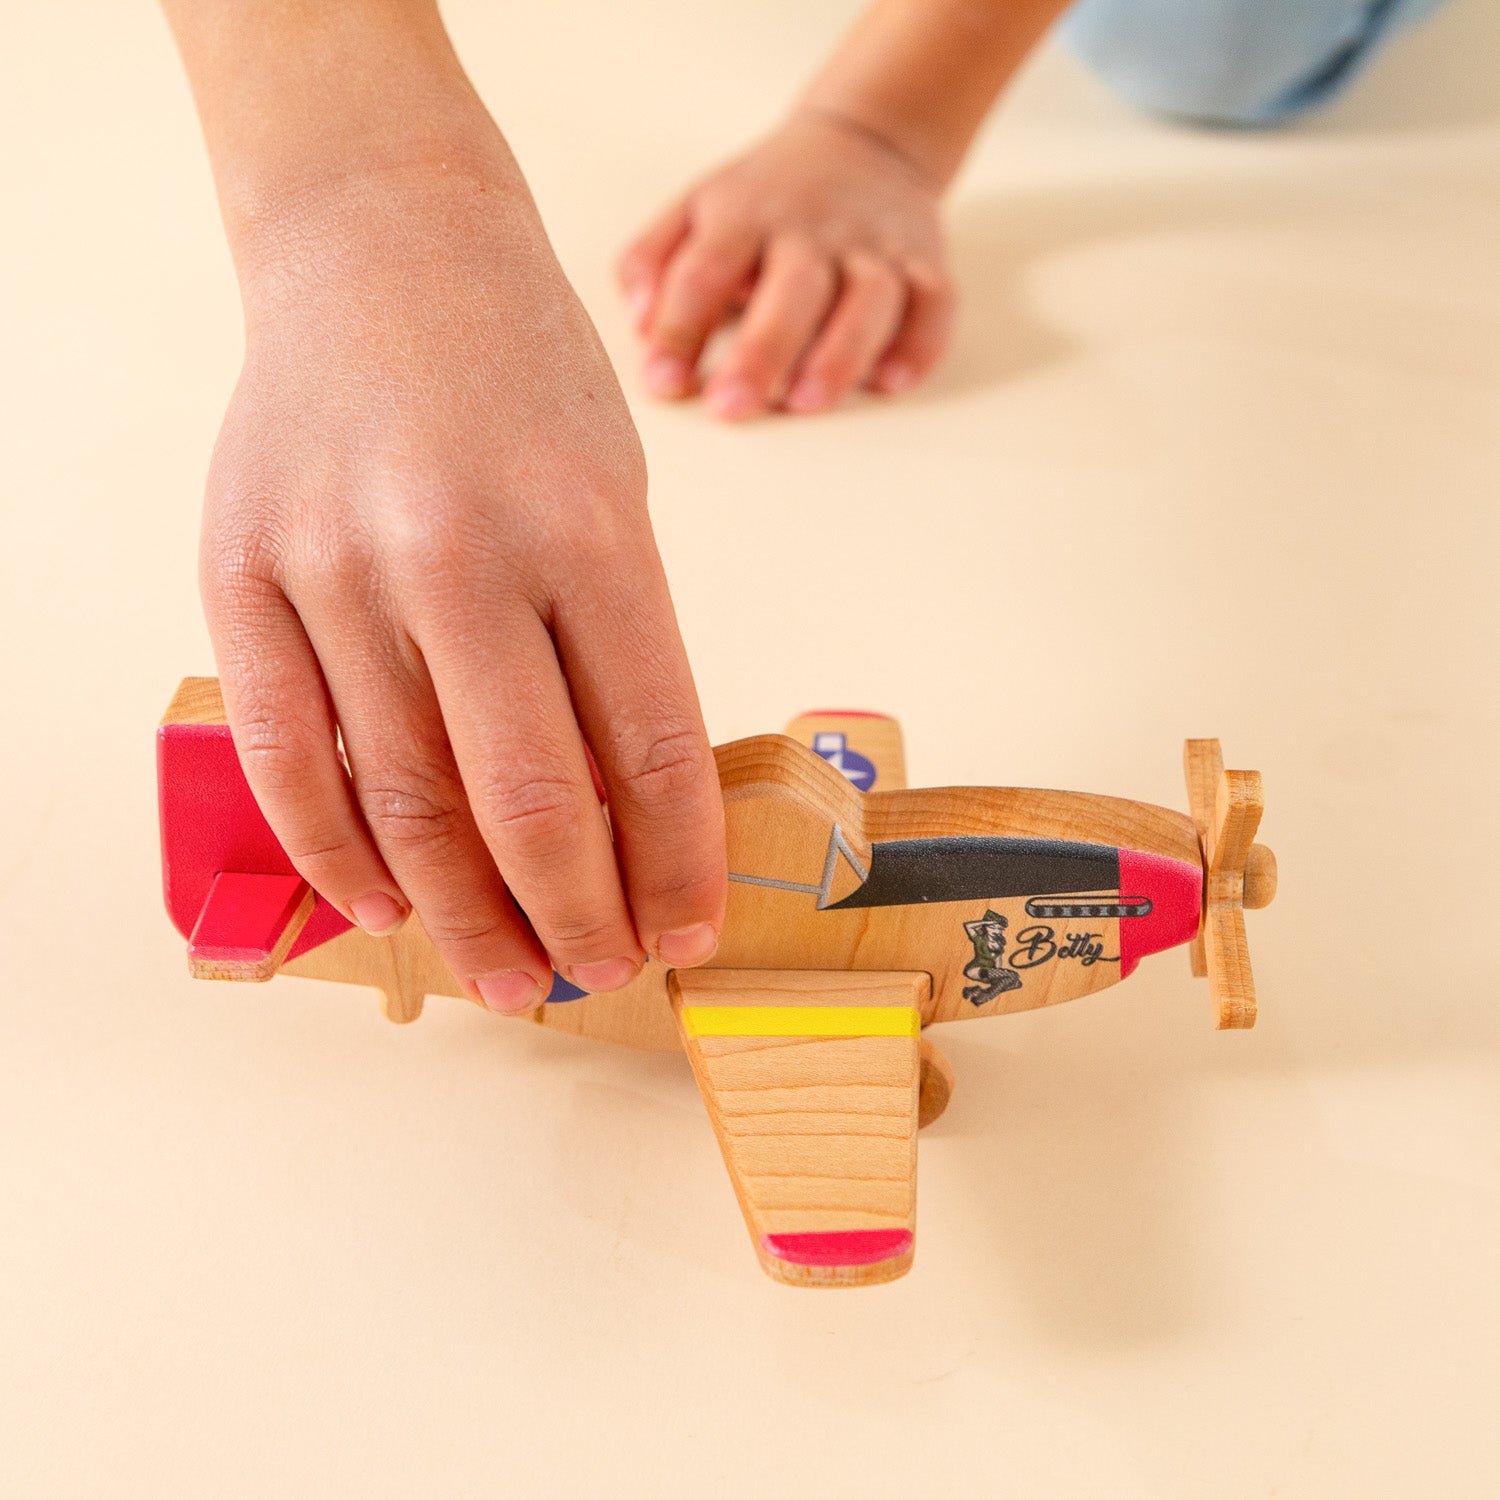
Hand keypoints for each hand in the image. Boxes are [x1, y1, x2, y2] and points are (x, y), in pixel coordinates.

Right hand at [203, 162, 726, 1014]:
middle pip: (525, 798)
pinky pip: (283, 752)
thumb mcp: (614, 494)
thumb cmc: (527, 380)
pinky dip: (332, 852)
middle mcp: (459, 552)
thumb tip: (614, 820)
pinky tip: (382, 908)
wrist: (383, 245)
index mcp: (586, 530)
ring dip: (461, 913)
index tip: (690, 929)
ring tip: (509, 978)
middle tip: (597, 976)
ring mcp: (336, 565)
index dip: (675, 862)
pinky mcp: (241, 573)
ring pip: (401, 797)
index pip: (649, 747)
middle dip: (574, 916)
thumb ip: (612, 650)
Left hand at [619, 110, 954, 419]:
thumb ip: (652, 262)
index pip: (705, 270)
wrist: (863, 140)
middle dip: (761, 350)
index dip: (680, 328)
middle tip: (732, 408)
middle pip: (791, 288)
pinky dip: (919, 345)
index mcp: (742, 214)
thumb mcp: (693, 210)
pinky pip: (933, 303)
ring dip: (840, 352)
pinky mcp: (924, 261)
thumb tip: (639, 326)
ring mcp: (873, 245)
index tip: (663, 384)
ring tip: (806, 403)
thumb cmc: (761, 202)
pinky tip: (889, 385)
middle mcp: (811, 228)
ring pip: (868, 296)